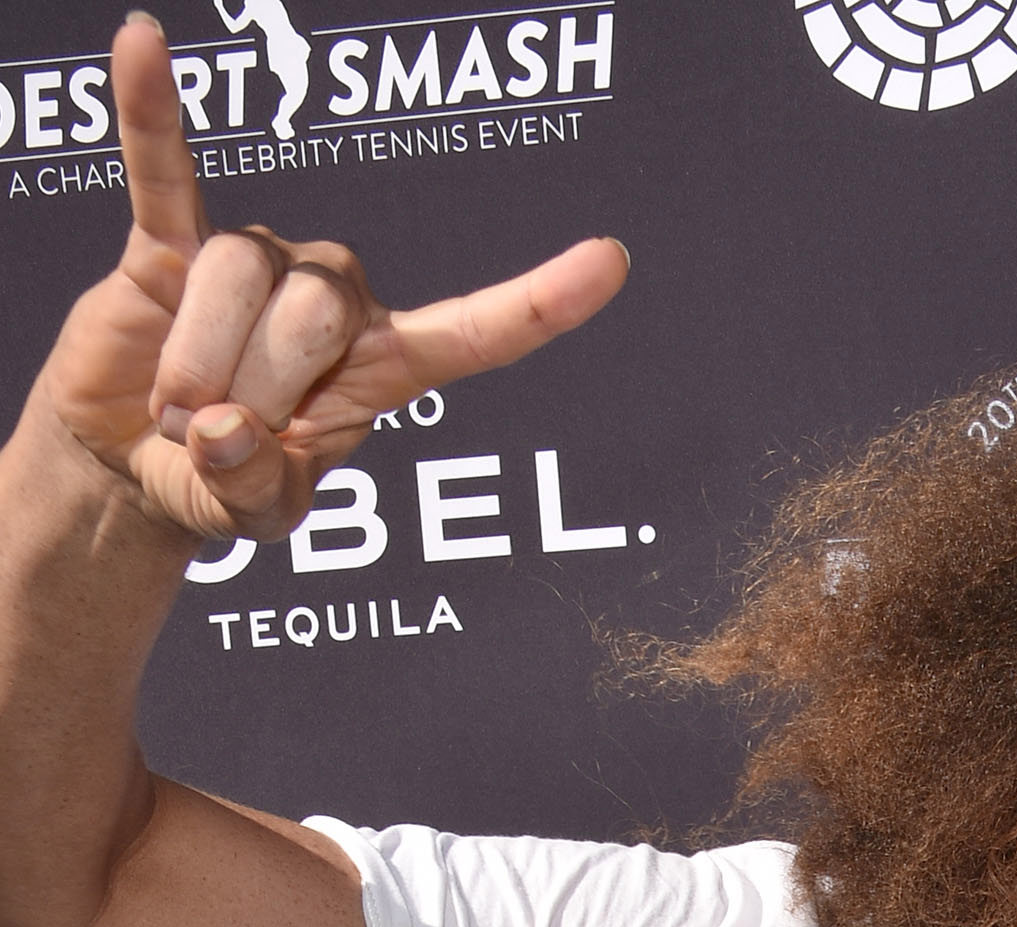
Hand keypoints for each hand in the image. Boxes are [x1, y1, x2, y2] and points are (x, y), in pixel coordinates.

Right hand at [37, 16, 627, 542]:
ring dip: (196, 366)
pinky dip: (151, 112)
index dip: (538, 303)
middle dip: (259, 396)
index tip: (609, 262)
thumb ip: (254, 490)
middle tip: (226, 436)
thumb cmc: (221, 483)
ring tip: (178, 405)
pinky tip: (139, 40)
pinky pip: (164, 168)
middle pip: (317, 314)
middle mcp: (334, 298)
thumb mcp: (254, 516)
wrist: (136, 464)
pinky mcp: (173, 240)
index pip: (474, 331)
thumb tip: (220, 426)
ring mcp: (260, 260)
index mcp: (383, 367)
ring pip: (240, 280)